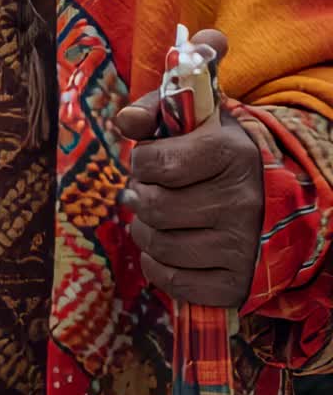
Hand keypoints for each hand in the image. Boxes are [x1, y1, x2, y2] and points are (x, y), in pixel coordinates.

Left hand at [115, 30, 263, 307]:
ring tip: (151, 217)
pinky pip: (174, 282)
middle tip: (144, 190)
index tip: (148, 160)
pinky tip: (164, 247)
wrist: (269, 194)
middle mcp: (241, 202)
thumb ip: (156, 110)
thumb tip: (125, 121)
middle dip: (139, 196)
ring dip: (143, 230)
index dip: (141, 161)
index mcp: (231, 154)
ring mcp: (241, 247)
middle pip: (155, 206)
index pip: (158, 163)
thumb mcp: (197, 119)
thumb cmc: (219, 151)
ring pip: (160, 245)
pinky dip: (157, 265)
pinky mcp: (235, 284)